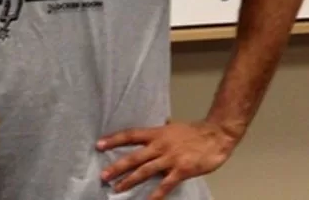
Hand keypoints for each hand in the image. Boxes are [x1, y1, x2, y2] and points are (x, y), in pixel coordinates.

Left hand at [97, 120, 239, 198]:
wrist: (216, 135)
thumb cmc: (194, 131)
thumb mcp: (173, 126)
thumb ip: (164, 128)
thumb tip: (162, 121)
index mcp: (156, 133)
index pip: (130, 135)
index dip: (113, 140)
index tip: (98, 145)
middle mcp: (159, 145)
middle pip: (133, 157)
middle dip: (117, 167)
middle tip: (103, 175)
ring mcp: (170, 159)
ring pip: (145, 171)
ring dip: (130, 181)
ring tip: (117, 188)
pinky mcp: (181, 171)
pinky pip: (166, 184)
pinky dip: (156, 194)